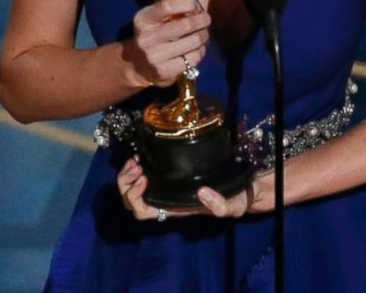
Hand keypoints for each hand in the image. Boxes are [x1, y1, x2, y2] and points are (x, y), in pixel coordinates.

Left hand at [117, 158, 273, 219]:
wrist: (240, 188)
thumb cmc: (233, 200)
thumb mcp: (231, 206)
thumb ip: (220, 205)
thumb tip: (203, 193)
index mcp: (172, 209)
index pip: (142, 212)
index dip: (136, 196)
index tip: (146, 178)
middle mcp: (164, 199)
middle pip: (129, 200)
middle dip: (126, 183)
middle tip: (137, 165)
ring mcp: (163, 186)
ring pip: (131, 187)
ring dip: (127, 173)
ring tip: (137, 159)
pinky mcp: (168, 173)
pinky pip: (141, 172)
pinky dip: (136, 163)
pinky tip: (143, 154)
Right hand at [123, 0, 213, 86]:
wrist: (137, 63)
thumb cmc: (158, 27)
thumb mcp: (166, 7)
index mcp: (143, 18)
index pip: (167, 6)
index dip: (186, 3)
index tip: (194, 5)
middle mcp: (146, 38)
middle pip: (185, 25)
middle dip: (202, 21)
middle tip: (206, 19)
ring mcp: (154, 56)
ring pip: (193, 42)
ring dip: (203, 36)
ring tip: (201, 34)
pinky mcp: (164, 72)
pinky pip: (193, 58)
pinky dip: (200, 52)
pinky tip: (195, 49)